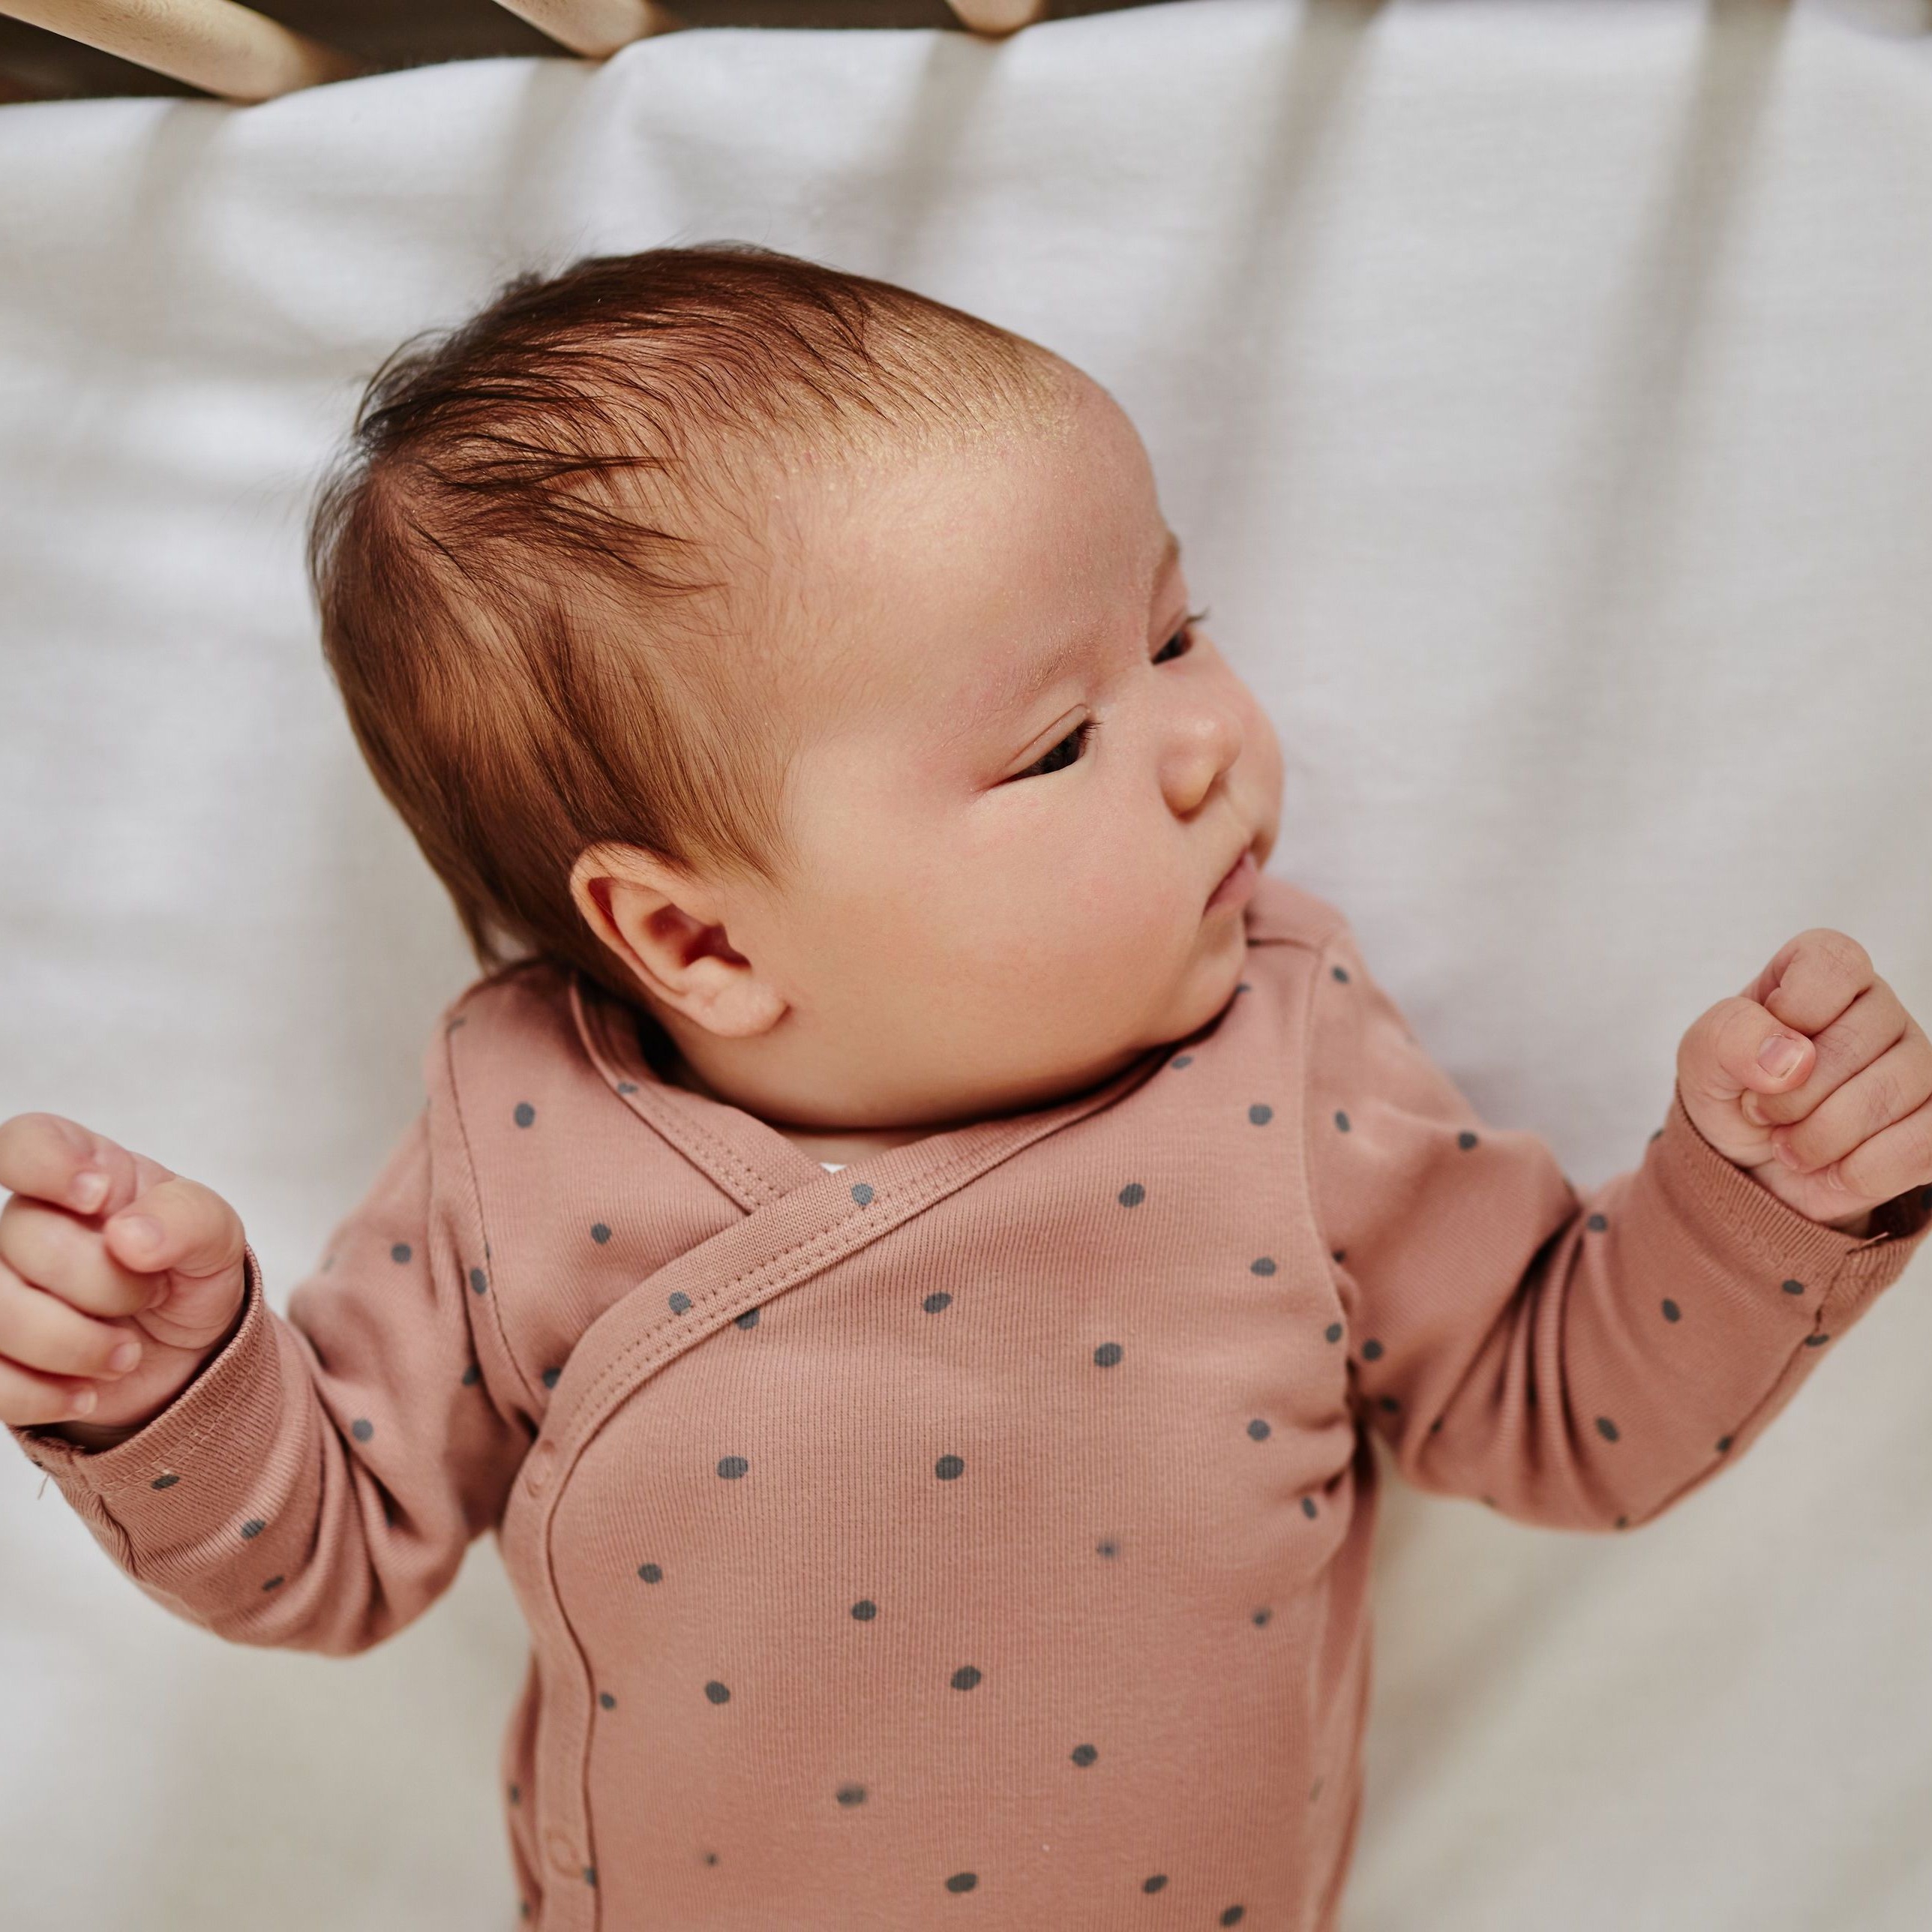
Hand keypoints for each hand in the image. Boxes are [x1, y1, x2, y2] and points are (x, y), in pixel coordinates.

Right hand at [0, 1113, 248, 1434]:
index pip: (24, 1142)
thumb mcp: (216, 1239)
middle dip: (99, 1282)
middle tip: (151, 1297)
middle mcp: (26, 1224)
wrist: (185, 1352)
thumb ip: (186, 1220)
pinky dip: (40, 1393)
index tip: (98, 1196)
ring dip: (70, 1343)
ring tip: (127, 1354)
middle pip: (18, 1236)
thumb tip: (128, 1234)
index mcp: (82, 1174)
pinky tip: (87, 1391)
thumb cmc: (188, 1273)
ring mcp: (0, 1287)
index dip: (46, 1164)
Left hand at [1677, 929, 1931, 1234]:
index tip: (1763, 1050)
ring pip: (1894, 1091)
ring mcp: (1915, 1065)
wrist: (1750, 1168)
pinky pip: (1925, 1144)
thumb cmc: (1732, 1094)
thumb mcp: (1702, 1059)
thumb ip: (1729, 1037)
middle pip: (1859, 1037)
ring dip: (1821, 1136)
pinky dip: (1863, 1170)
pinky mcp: (1931, 1124)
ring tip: (1789, 1145)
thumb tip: (1792, 1058)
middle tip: (1762, 1112)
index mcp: (1820, 976)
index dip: (1796, 1008)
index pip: (1834, 961)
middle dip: (1793, 1093)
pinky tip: (1833, 1169)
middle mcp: (1878, 1011)